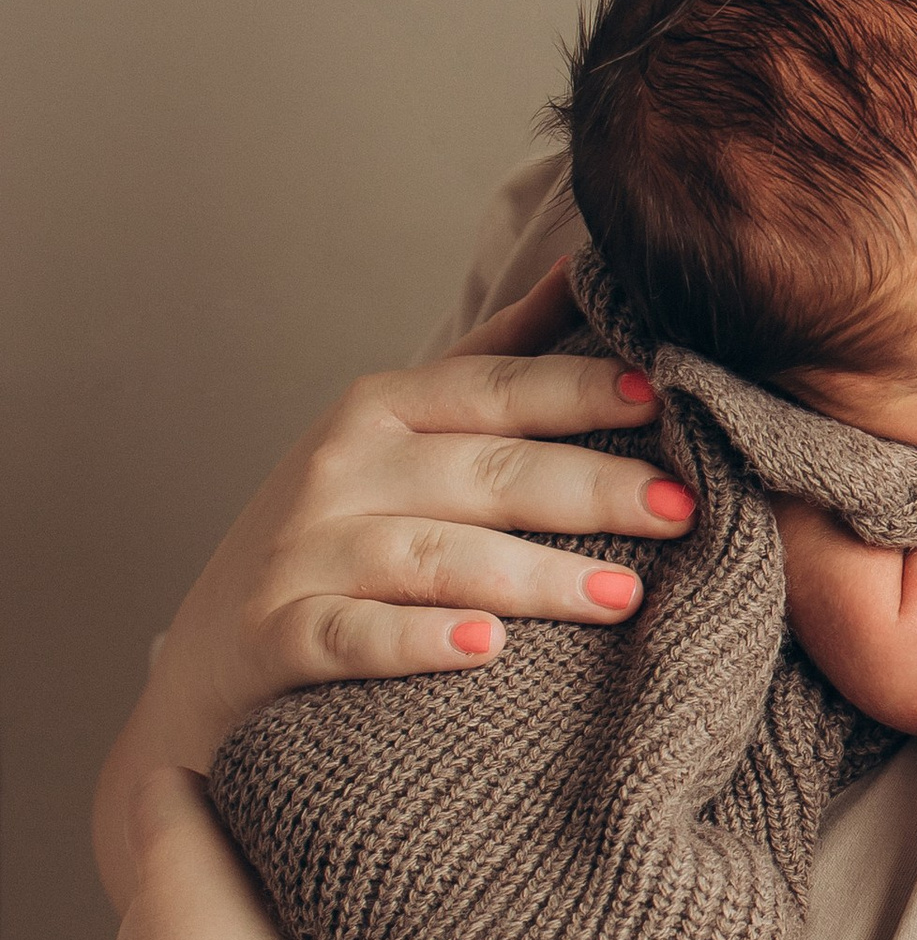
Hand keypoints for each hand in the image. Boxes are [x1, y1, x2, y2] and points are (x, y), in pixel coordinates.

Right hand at [95, 267, 696, 904]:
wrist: (213, 667)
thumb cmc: (336, 534)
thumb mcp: (399, 432)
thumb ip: (493, 361)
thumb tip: (581, 273)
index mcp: (382, 407)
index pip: (497, 390)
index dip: (580, 390)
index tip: (664, 398)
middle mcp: (341, 468)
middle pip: (485, 471)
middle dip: (590, 487)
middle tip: (681, 511)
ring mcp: (305, 552)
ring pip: (435, 555)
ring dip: (532, 576)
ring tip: (622, 596)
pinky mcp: (279, 636)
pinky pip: (355, 635)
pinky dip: (417, 640)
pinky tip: (487, 647)